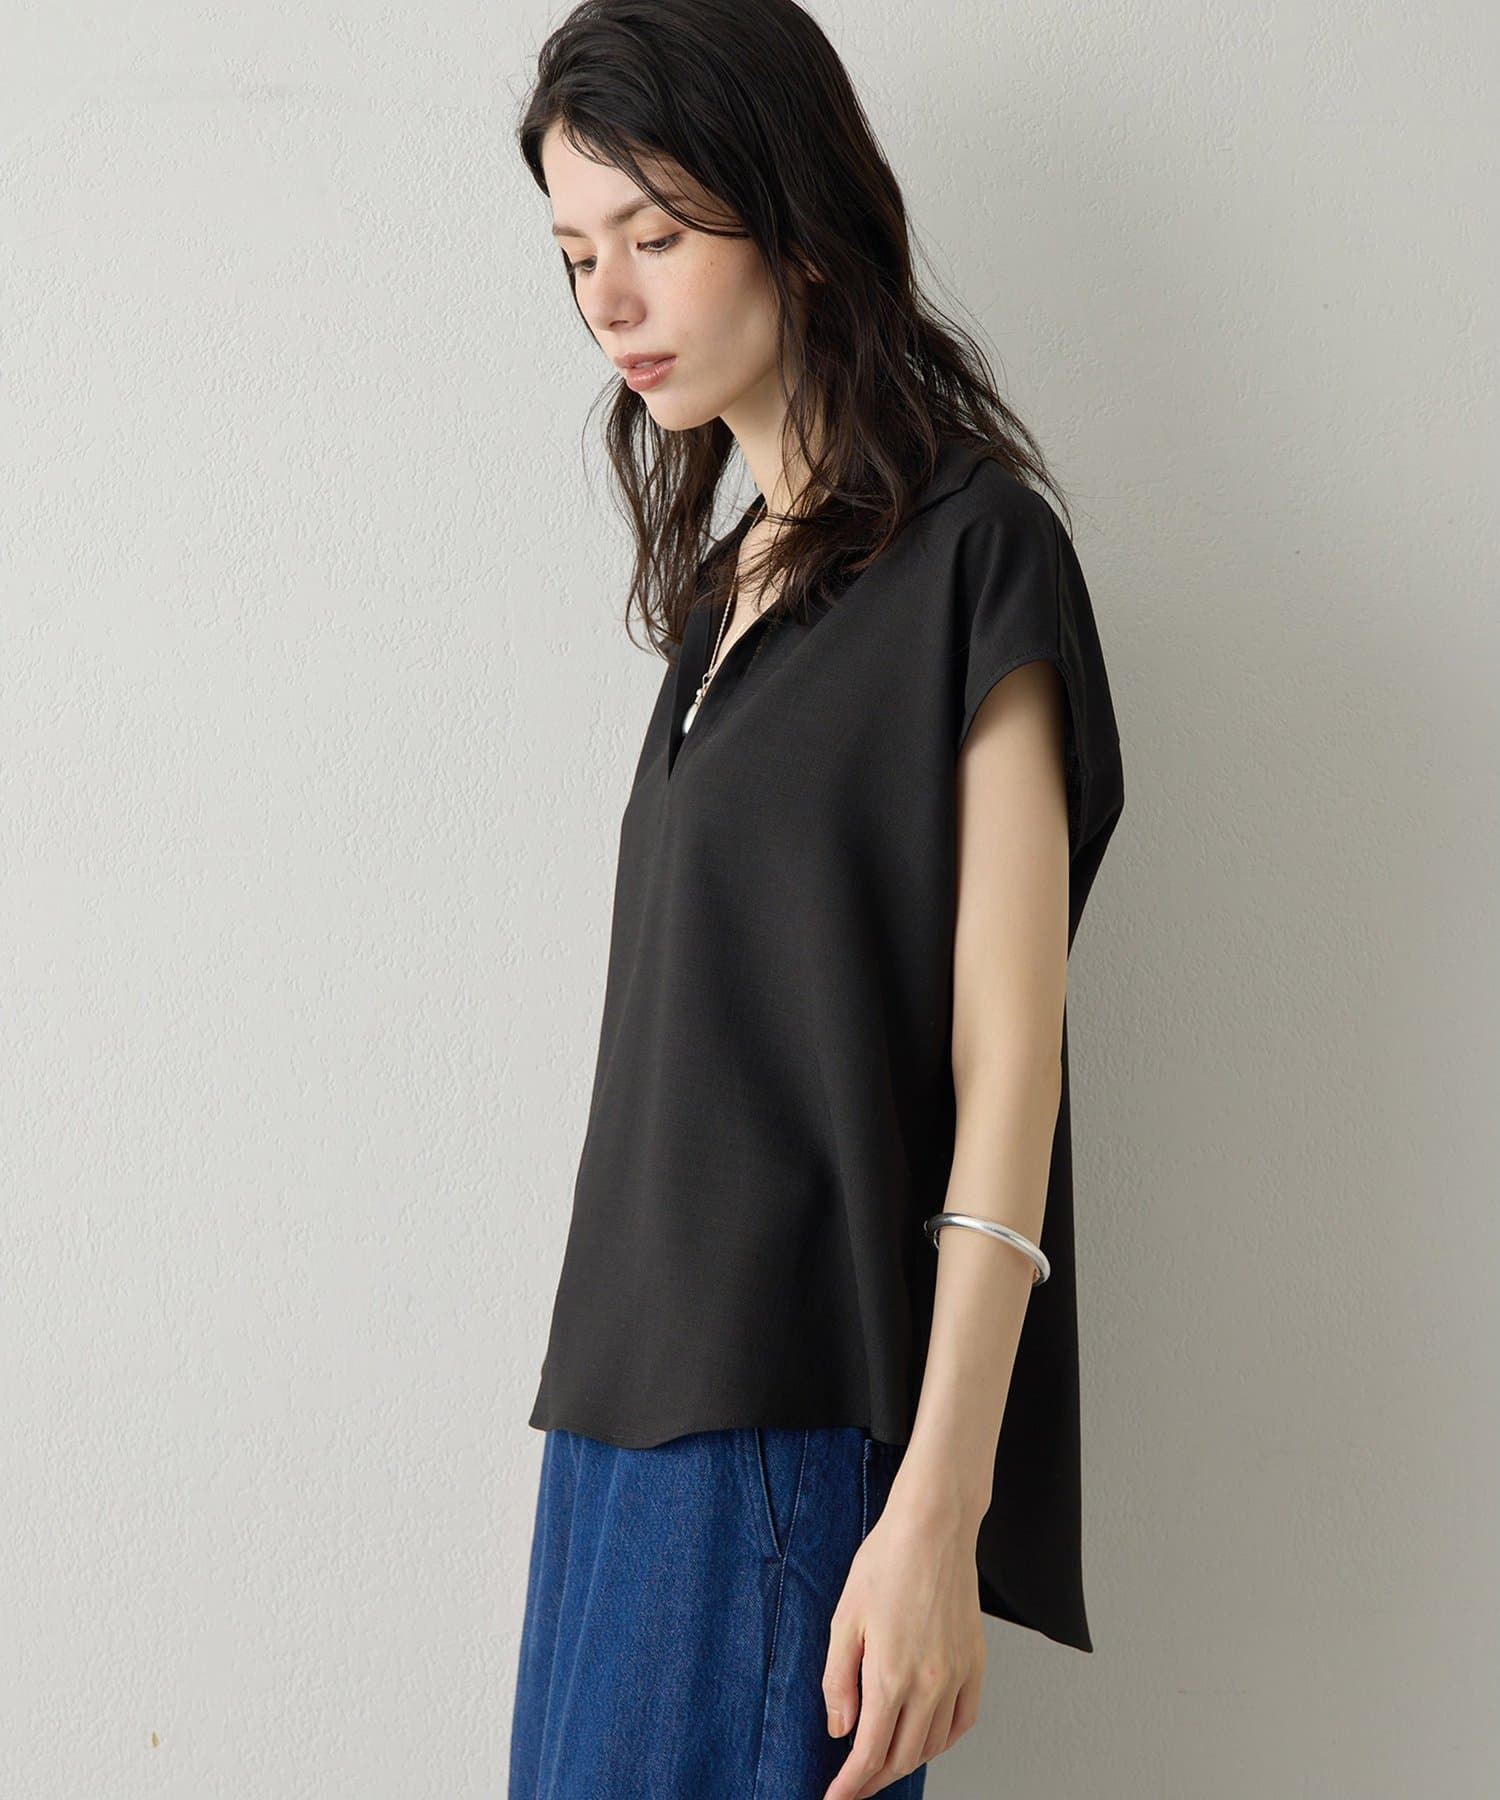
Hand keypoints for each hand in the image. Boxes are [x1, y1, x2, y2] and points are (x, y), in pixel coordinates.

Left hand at [819, 1486, 987, 1796]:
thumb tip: (839, 1729)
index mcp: (891, 1675)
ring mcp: (957, 1675)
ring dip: (905, 1762)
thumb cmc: (885, 1562)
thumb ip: (838, 1680)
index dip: (849, 1786)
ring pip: (933, 1745)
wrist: (934, 1528)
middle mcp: (929, 1684)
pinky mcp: (976, 1663)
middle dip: (873, 1779)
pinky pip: (963, 1722)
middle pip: (901, 1757)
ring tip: (882, 1762)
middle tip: (852, 1785)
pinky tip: (926, 1739)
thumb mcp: (845, 1618)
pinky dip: (943, 1741)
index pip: (868, 1754)